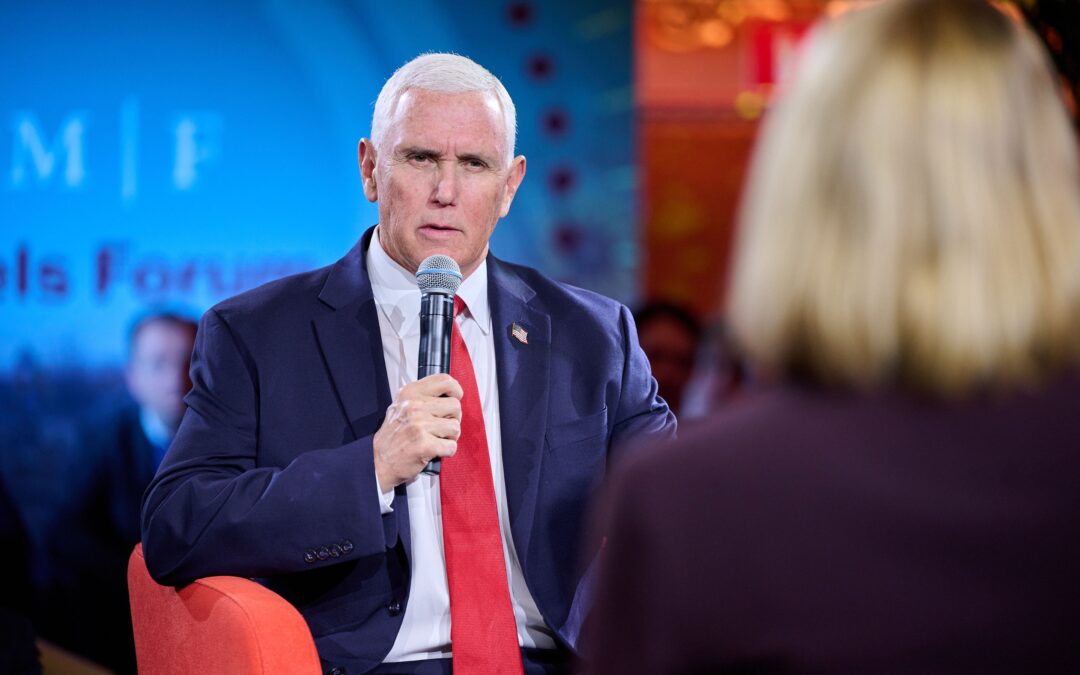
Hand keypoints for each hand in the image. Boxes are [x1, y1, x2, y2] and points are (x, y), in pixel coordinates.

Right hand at [373, 374, 462, 490]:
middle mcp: (414, 406)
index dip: (455, 391)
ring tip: (435, 439)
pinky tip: (434, 451)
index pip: (444, 380)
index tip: (454, 399)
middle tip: (440, 428)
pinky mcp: (425, 445)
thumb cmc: (393, 437)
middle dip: (452, 419)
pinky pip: (451, 446)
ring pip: (455, 427)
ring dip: (449, 437)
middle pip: (455, 406)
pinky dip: (446, 451)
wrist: (378, 462)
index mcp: (410, 393)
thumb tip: (449, 394)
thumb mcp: (401, 406)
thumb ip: (423, 397)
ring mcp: (419, 425)